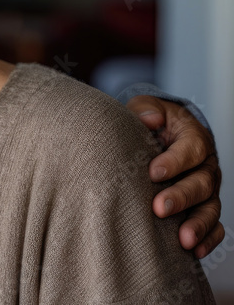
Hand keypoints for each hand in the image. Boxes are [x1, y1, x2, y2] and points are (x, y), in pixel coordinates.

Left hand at [126, 95, 223, 257]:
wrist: (160, 135)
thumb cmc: (151, 122)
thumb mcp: (147, 108)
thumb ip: (146, 110)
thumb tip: (149, 118)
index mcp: (194, 138)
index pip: (191, 150)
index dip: (174, 162)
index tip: (153, 173)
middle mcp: (206, 166)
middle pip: (202, 183)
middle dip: (181, 197)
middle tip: (159, 208)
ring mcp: (208, 189)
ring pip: (210, 208)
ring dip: (197, 224)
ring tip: (182, 239)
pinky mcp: (204, 207)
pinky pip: (214, 226)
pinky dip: (207, 239)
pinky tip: (193, 251)